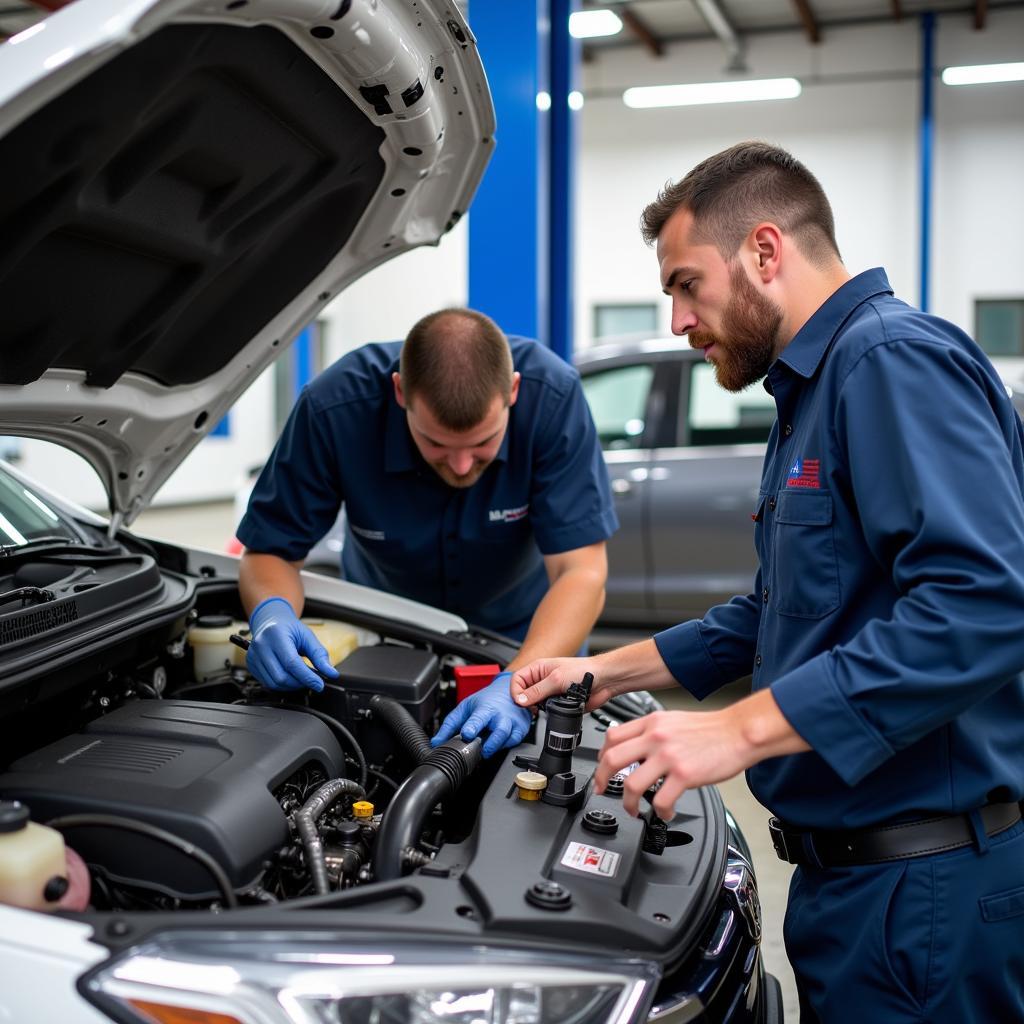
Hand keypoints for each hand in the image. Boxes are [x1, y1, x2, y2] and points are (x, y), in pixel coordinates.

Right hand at [246, 597, 339, 691]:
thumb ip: (320, 655)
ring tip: (302, 678)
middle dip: (300, 683)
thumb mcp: (308, 637)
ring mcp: (253, 656)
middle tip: (312, 679)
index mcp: (276, 634)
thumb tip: (331, 673)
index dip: (307, 677)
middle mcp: (261, 646)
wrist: (271, 621)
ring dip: (292, 686)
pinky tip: (290, 677)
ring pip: (274, 683)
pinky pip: (267, 683)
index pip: (291, 663)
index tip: (319, 684)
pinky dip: (282, 684)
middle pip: (281, 676)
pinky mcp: (251, 665)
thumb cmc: (289, 628)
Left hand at [431, 672, 531, 757]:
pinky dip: (507, 746)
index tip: (467, 733)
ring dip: (498, 747)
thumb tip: (436, 742)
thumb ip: (450, 725)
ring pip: (509, 738)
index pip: (478, 718)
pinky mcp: (521, 730)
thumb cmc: (486, 699)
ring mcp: (512, 723)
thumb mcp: (465, 707)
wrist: (510, 689)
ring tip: (487, 751)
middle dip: (491, 743)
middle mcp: (500, 716)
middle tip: (482, 751)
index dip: (473, 726)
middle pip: (499, 731)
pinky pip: (515, 742)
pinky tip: (498, 746)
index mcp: (485, 708)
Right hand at [510, 656, 607, 708]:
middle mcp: (542, 680)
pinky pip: (546, 711)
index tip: (521, 702)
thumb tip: (520, 700)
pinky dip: (548, 713)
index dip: (516, 691)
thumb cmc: (583, 670)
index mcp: (538, 668)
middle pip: (523, 693)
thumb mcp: (555, 679)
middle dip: (525, 702)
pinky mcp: (558, 703)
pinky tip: (553, 710)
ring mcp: (550, 692)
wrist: (603, 680)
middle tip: (531, 707)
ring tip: (544, 707)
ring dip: (538, 708)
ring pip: (534, 704)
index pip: (517, 680)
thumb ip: (537, 691)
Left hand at [595, 707, 751, 819]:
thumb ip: (653, 732)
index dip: (601, 756)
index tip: (602, 768)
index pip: (612, 736)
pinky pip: (661, 800)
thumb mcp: (673, 721)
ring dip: (628, 803)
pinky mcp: (684, 775)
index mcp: (651, 723)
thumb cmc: (711, 729)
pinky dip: (660, 812)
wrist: (739, 732)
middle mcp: (656, 737)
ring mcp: (669, 756)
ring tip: (633, 809)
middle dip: (601, 779)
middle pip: (612, 758)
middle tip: (602, 790)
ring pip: (632, 784)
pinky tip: (665, 812)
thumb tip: (636, 750)